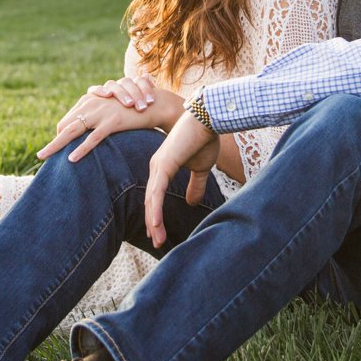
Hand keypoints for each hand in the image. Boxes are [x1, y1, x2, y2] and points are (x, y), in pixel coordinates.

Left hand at [34, 80, 161, 161]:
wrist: (154, 103)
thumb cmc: (134, 108)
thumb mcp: (112, 109)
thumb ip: (100, 116)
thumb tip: (91, 131)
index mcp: (90, 101)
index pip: (68, 120)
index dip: (62, 134)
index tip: (58, 147)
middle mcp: (91, 104)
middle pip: (65, 125)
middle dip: (53, 142)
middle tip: (40, 156)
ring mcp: (100, 113)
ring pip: (72, 131)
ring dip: (56, 146)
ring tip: (44, 157)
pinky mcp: (111, 122)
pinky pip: (93, 138)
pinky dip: (81, 149)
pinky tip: (71, 159)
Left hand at [143, 112, 219, 249]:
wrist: (209, 119)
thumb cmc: (205, 138)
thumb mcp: (201, 168)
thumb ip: (196, 185)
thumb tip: (192, 203)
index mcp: (163, 168)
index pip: (156, 197)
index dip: (156, 215)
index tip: (158, 233)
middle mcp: (156, 168)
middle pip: (151, 201)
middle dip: (153, 223)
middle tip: (157, 242)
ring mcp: (159, 166)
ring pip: (152, 199)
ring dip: (154, 221)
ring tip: (157, 240)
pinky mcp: (164, 164)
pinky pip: (157, 191)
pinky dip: (155, 208)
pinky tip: (155, 224)